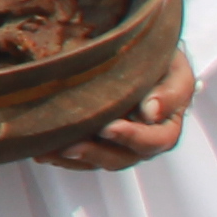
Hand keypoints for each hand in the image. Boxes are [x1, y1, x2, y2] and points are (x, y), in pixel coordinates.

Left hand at [48, 52, 198, 169]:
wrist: (143, 55)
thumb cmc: (163, 62)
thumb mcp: (175, 70)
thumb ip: (170, 91)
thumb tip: (151, 112)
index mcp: (165, 128)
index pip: (153, 141)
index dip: (132, 137)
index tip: (109, 128)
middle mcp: (141, 142)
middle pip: (121, 158)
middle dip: (94, 153)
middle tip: (70, 146)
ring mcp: (116, 145)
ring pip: (95, 160)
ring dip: (70, 159)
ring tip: (47, 152)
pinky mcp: (95, 142)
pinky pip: (79, 156)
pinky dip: (59, 155)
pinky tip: (40, 150)